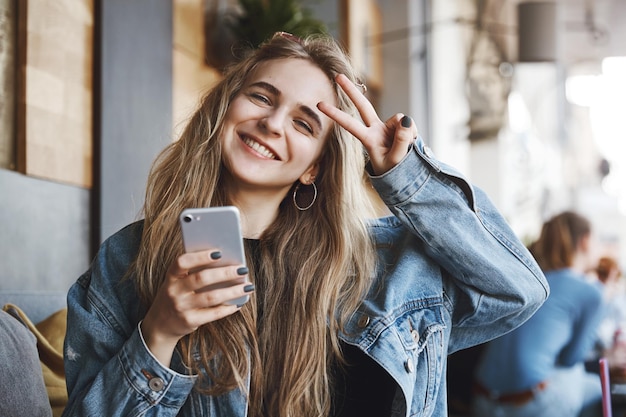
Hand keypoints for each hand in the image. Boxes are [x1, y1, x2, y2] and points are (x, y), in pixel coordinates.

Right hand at [141, 250, 251, 365]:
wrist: (160, 325)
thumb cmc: (176, 296)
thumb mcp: (177, 282)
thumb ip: (193, 272)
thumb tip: (225, 261)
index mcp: (171, 276)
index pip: (182, 262)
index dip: (200, 256)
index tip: (219, 252)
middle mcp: (174, 291)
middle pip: (201, 279)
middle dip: (225, 273)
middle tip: (242, 269)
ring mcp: (181, 307)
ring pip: (211, 297)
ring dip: (233, 291)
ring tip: (248, 286)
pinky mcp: (190, 321)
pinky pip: (213, 314)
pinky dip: (228, 308)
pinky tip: (238, 303)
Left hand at [317, 74, 417, 174]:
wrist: (403, 171)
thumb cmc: (393, 170)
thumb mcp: (395, 160)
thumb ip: (401, 141)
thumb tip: (405, 119)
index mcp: (368, 139)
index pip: (349, 124)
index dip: (335, 114)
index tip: (319, 105)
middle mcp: (375, 129)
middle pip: (362, 105)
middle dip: (350, 90)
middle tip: (337, 75)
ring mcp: (387, 126)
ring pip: (399, 119)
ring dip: (406, 134)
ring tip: (406, 149)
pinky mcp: (400, 125)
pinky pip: (409, 122)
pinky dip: (413, 133)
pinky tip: (411, 143)